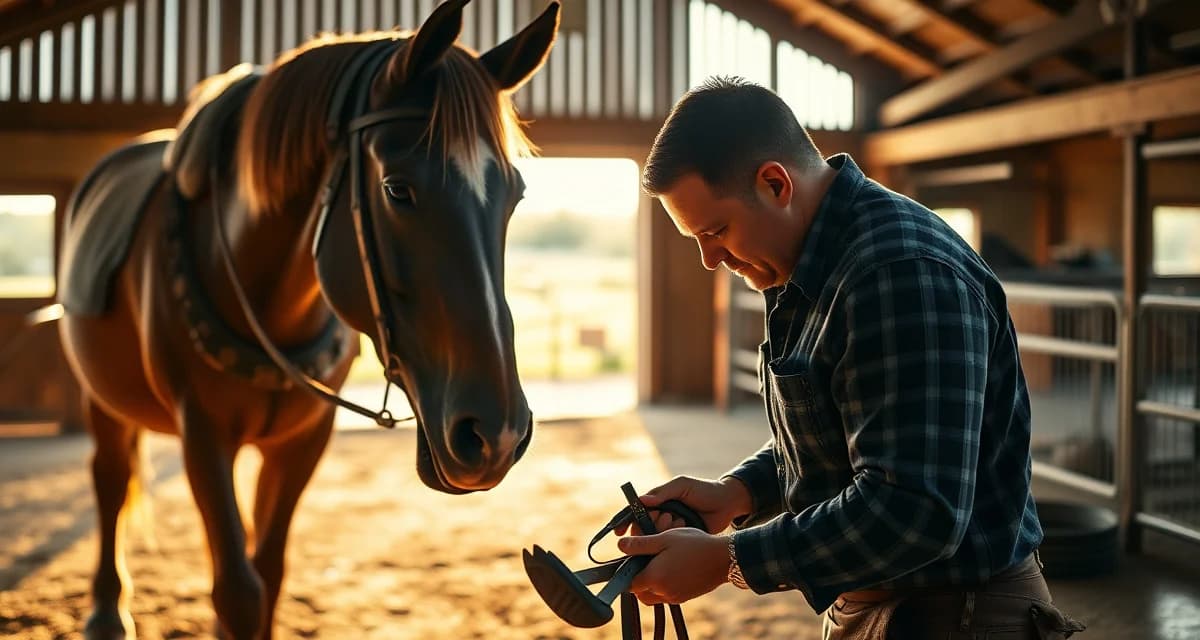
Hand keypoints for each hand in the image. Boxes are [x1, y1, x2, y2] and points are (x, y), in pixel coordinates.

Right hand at [617, 476, 752, 534]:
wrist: (728, 503)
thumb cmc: (704, 490)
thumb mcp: (682, 486)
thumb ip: (662, 493)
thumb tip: (641, 501)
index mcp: (658, 502)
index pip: (636, 512)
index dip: (625, 522)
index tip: (619, 531)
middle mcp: (661, 516)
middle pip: (642, 528)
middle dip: (650, 525)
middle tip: (666, 517)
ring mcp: (671, 530)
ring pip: (655, 538)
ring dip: (664, 530)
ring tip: (679, 519)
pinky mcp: (681, 541)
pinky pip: (669, 545)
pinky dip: (674, 537)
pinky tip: (686, 527)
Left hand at [617, 529, 730, 604]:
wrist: (724, 558)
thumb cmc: (694, 544)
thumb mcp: (664, 539)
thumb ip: (640, 544)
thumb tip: (620, 546)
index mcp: (655, 577)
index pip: (630, 584)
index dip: (628, 572)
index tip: (633, 559)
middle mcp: (664, 592)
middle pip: (641, 593)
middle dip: (639, 580)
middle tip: (645, 561)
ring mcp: (676, 597)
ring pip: (654, 595)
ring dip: (652, 583)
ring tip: (660, 563)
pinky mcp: (686, 597)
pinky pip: (668, 595)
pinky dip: (665, 585)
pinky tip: (674, 568)